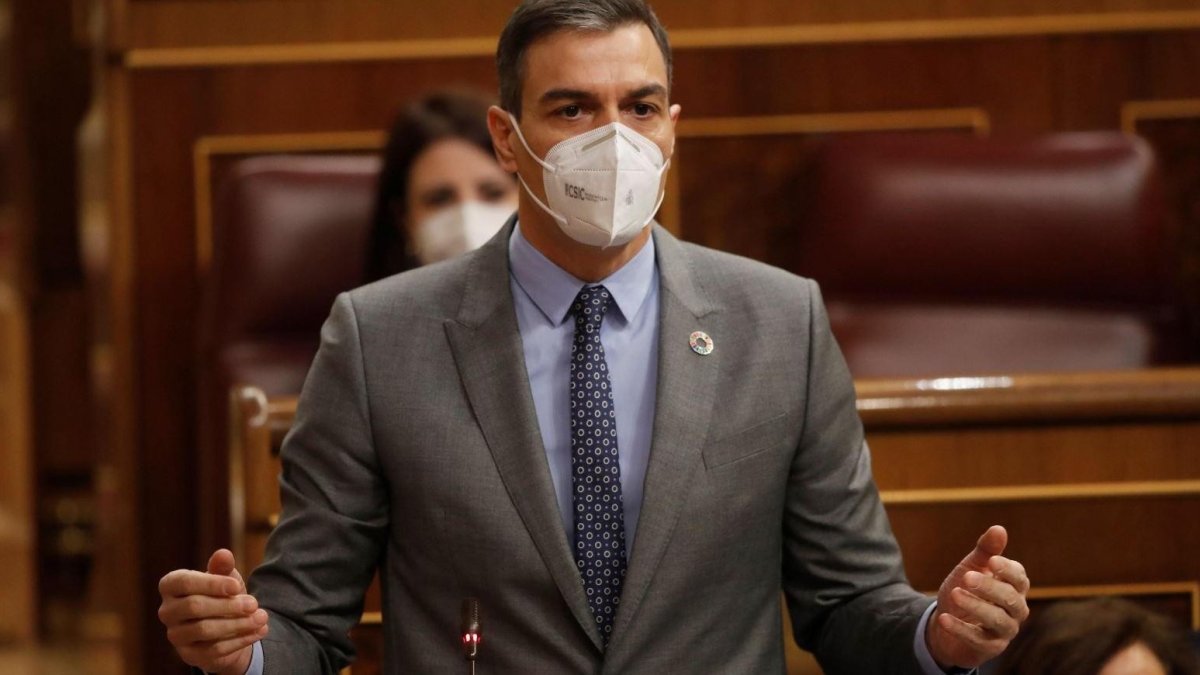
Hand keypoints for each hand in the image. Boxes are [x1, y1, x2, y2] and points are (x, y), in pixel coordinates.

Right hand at [158, 549, 267, 673]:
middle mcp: (167, 611)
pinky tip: (260, 631)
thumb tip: (224, 553)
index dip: (211, 584)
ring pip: (204, 630)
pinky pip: (215, 649)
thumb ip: (223, 567)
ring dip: (238, 624)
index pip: (184, 582)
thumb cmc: (221, 595)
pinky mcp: (190, 655)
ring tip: (262, 617)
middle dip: (228, 605)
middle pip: (194, 607)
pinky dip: (241, 640)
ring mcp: (176, 635)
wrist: (226, 627)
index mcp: (171, 586)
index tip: (236, 586)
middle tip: (254, 603)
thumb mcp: (225, 578)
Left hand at [927, 525, 1029, 668]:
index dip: (1008, 570)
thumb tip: (999, 529)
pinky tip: (944, 618)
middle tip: (966, 577)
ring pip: (998, 620)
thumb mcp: (971, 567)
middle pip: (1010, 599)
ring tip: (954, 594)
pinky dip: (960, 629)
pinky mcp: (990, 647)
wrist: (948, 620)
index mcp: (1014, 587)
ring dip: (976, 607)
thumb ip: (985, 550)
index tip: (992, 561)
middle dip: (989, 587)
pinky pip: (978, 640)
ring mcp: (1005, 630)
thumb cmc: (965, 589)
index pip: (1019, 578)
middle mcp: (1016, 609)